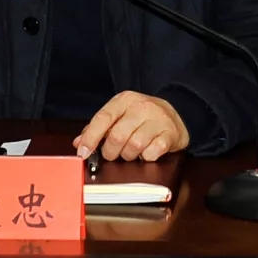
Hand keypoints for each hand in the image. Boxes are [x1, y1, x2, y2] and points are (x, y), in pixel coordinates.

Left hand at [72, 91, 188, 161]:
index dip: (90, 138)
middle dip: (110, 152)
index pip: (103, 118)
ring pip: (134, 146)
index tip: (82, 152)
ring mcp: (158, 120)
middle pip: (117, 136)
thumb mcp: (120, 115)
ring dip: (129, 156)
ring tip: (131, 152)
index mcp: (124, 100)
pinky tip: (146, 152)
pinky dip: (146, 157)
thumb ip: (98, 128)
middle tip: (113, 154)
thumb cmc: (142, 116)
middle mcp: (141, 107)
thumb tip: (79, 143)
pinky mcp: (170, 134)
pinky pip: (152, 153)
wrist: (178, 112)